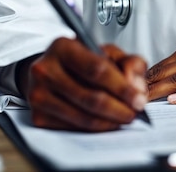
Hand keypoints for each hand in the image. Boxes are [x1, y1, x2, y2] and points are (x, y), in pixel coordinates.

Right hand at [19, 37, 147, 131]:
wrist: (51, 70)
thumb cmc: (83, 60)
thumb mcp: (108, 52)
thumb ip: (129, 63)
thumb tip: (137, 88)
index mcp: (63, 47)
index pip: (97, 70)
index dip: (122, 87)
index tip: (139, 99)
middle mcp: (45, 70)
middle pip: (90, 97)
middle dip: (119, 108)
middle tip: (135, 112)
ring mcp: (38, 95)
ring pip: (82, 116)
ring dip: (110, 122)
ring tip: (125, 118)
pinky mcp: (37, 116)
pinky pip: (72, 128)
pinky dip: (95, 128)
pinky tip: (107, 122)